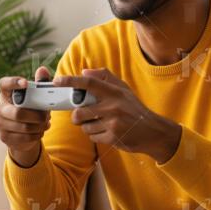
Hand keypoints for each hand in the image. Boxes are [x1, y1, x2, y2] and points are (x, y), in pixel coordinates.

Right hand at [0, 66, 52, 166]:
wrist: (24, 134)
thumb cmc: (31, 109)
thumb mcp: (38, 96)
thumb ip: (41, 83)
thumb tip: (42, 70)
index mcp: (5, 93)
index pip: (4, 84)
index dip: (14, 82)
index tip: (26, 83)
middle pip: (18, 113)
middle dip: (37, 116)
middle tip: (47, 116)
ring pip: (23, 126)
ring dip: (39, 126)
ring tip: (45, 124)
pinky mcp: (3, 136)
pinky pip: (24, 137)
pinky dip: (36, 135)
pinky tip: (39, 132)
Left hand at [53, 68, 181, 163]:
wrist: (152, 131)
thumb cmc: (134, 108)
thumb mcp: (124, 89)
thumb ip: (105, 77)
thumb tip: (84, 72)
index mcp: (114, 92)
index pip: (89, 83)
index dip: (71, 81)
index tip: (58, 80)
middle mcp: (113, 106)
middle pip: (80, 111)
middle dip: (76, 115)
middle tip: (82, 115)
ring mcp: (113, 123)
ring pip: (85, 126)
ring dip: (88, 126)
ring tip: (101, 124)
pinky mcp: (113, 138)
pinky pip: (92, 137)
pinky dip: (95, 135)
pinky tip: (107, 132)